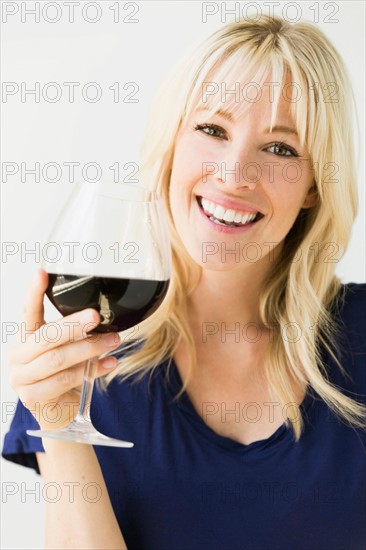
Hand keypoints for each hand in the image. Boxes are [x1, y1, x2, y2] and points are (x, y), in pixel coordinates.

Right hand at [8, 268, 120, 430]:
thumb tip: (102, 317)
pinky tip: (110, 363)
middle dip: (73, 325)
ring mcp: (22, 378)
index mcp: (27, 338)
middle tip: (96, 316)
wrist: (61, 412)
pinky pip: (64, 380)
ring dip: (89, 349)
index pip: (28, 311)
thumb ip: (78, 335)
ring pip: (57, 359)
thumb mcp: (71, 350)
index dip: (34, 292)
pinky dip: (90, 370)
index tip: (42, 272)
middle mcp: (19, 356)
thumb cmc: (67, 375)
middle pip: (46, 336)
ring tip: (113, 341)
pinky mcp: (32, 397)